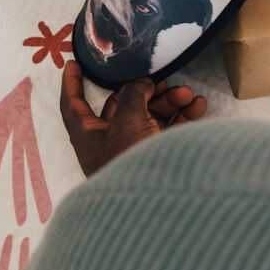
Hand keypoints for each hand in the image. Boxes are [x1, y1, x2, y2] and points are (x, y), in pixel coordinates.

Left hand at [60, 61, 207, 176]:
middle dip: (147, 90)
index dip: (72, 82)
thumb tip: (141, 84)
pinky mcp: (157, 158)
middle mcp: (109, 142)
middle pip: (124, 105)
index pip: (73, 103)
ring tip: (187, 94)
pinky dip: (182, 117)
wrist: (153, 206)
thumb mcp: (126, 117)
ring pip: (150, 116)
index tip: (73, 63)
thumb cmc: (128, 161)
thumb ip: (132, 92)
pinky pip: (168, 131)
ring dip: (169, 102)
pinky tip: (197, 105)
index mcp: (88, 134)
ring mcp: (134, 150)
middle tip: (164, 80)